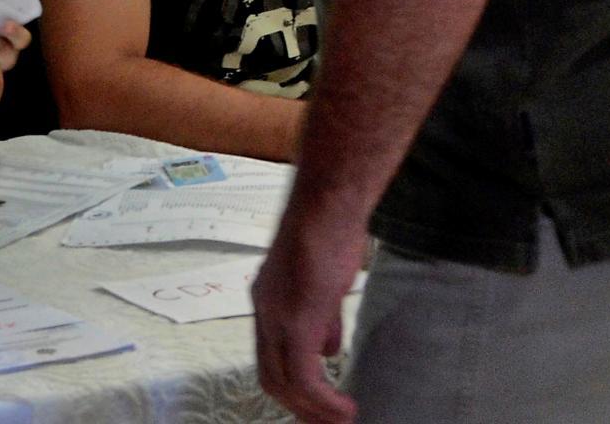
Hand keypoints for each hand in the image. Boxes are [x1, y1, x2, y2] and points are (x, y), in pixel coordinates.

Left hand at [252, 196, 369, 422]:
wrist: (328, 208)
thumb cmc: (331, 235)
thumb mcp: (324, 285)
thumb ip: (323, 320)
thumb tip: (329, 350)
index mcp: (267, 303)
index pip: (270, 358)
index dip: (292, 389)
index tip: (316, 408)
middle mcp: (264, 313)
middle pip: (272, 378)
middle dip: (300, 408)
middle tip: (328, 423)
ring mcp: (276, 317)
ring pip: (284, 383)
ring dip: (314, 411)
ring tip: (341, 420)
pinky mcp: (297, 321)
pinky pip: (304, 377)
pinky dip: (323, 401)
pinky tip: (345, 408)